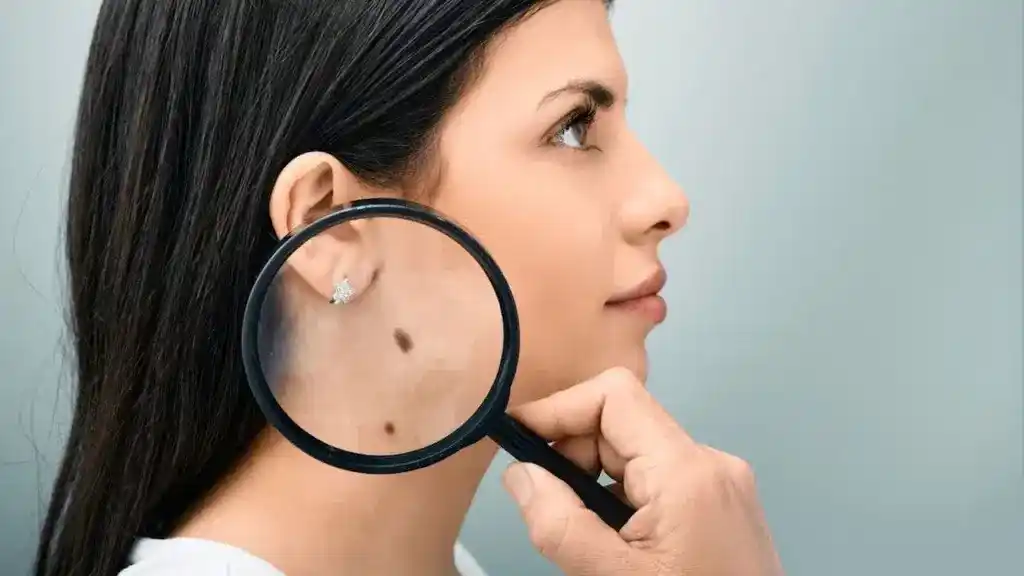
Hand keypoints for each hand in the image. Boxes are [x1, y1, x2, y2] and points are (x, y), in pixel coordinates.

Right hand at [502, 367, 782, 575]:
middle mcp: (712, 464)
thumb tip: (520, 474)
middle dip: (573, 455)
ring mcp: (722, 486)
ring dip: (595, 481)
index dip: (558, 408)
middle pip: (622, 425)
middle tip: (548, 507)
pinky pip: (658, 481)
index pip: (614, 395)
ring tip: (588, 539)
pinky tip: (618, 544)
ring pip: (637, 455)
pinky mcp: (722, 507)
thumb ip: (560, 525)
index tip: (517, 438)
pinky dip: (622, 499)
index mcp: (688, 473)